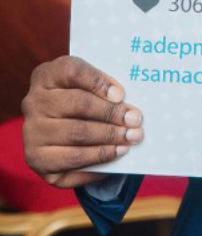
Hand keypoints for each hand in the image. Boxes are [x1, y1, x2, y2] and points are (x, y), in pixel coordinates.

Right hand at [22, 55, 142, 187]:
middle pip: (77, 105)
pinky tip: (115, 157)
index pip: (72, 71)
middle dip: (111, 114)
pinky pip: (69, 164)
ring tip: (129, 140)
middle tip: (135, 121)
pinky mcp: (37, 160)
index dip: (98, 82)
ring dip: (107, 140)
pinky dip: (96, 162)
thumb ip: (102, 84)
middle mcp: (33, 103)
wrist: (57, 122)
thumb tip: (123, 101)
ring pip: (75, 135)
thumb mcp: (88, 80)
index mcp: (47, 75)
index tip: (121, 95)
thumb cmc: (81, 94)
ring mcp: (32, 134)